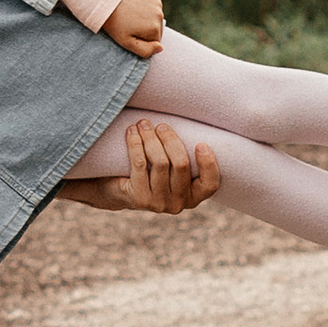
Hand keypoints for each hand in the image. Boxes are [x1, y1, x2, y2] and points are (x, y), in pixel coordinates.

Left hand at [60, 117, 221, 217]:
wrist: (116, 191)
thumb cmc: (150, 171)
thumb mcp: (171, 168)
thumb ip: (182, 154)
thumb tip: (192, 123)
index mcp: (194, 196)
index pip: (210, 184)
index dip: (208, 164)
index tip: (201, 143)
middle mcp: (179, 203)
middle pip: (181, 164)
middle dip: (170, 139)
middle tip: (161, 125)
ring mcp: (159, 203)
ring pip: (160, 162)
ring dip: (150, 138)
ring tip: (144, 124)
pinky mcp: (139, 199)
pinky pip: (139, 164)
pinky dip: (136, 144)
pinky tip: (132, 132)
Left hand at [106, 0, 165, 56]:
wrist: (106, 0)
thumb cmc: (115, 24)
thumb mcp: (126, 42)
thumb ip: (145, 51)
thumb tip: (160, 48)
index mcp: (155, 29)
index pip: (156, 41)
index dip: (143, 39)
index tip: (131, 33)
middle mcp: (159, 15)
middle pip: (157, 28)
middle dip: (146, 28)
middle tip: (130, 24)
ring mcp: (157, 3)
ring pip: (156, 17)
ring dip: (147, 17)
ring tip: (131, 14)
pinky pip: (155, 5)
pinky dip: (148, 6)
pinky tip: (135, 5)